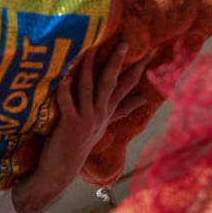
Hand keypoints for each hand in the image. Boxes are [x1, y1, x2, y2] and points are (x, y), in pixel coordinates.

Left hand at [10, 41, 149, 212]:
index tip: (150, 50)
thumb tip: (143, 97)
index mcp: (107, 112)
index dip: (139, 68)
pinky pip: (67, 102)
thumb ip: (122, 109)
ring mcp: (86, 119)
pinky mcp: (69, 125)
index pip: (127, 86)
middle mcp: (100, 114)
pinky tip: (64, 76)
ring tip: (91, 48)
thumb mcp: (104, 124)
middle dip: (118, 62)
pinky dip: (65, 89)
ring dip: (89, 67)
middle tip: (125, 42)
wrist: (61, 170)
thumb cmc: (79, 143)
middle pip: (112, 83)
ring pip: (89, 88)